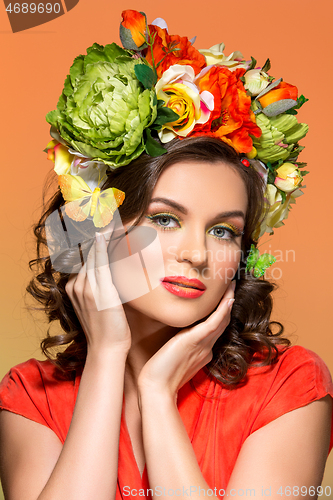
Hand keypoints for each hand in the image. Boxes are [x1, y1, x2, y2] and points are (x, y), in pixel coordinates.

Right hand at [65, 226, 131, 354]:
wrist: (107, 349)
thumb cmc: (109, 330)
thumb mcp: (102, 306)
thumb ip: (104, 288)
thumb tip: (116, 276)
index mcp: (75, 287)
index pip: (84, 257)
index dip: (92, 241)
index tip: (101, 225)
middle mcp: (77, 284)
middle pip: (86, 252)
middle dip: (95, 233)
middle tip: (104, 214)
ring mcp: (86, 287)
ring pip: (93, 254)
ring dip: (100, 235)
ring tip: (108, 217)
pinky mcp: (98, 290)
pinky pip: (100, 261)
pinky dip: (103, 245)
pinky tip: (105, 232)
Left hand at [137, 281, 234, 397]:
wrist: (156, 389)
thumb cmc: (159, 375)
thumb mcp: (173, 357)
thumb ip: (179, 347)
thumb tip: (177, 337)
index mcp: (202, 350)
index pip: (216, 328)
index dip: (222, 312)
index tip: (224, 298)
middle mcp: (206, 347)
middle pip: (222, 322)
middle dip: (228, 303)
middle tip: (232, 285)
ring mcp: (203, 345)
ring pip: (221, 320)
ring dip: (228, 301)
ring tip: (232, 284)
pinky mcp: (194, 341)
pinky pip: (213, 324)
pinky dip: (222, 311)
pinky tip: (228, 299)